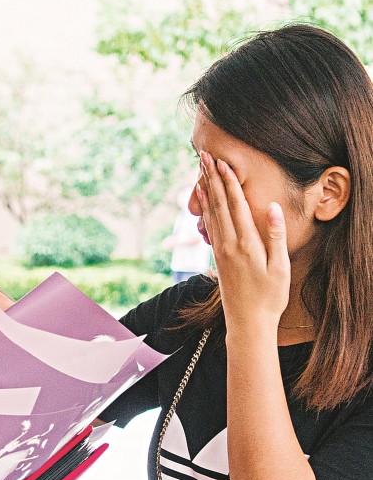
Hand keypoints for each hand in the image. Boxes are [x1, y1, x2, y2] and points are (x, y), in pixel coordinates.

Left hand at [198, 151, 289, 330]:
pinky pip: (210, 228)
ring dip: (206, 191)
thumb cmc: (270, 297)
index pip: (236, 205)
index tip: (222, 162)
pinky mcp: (218, 258)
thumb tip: (273, 208)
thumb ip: (276, 236)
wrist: (247, 323)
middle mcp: (229, 244)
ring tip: (200, 171)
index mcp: (247, 244)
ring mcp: (221, 251)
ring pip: (211, 214)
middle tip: (203, 156)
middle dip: (211, 179)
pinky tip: (202, 201)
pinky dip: (205, 210)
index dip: (228, 182)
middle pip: (218, 204)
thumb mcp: (280, 267)